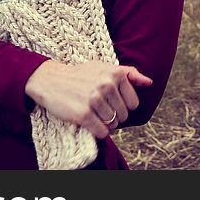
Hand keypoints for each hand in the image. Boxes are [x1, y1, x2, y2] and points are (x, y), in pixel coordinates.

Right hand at [24, 61, 152, 138]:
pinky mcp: (83, 114)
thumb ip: (129, 74)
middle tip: (98, 107)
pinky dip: (98, 131)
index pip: (134, 103)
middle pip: (124, 116)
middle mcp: (106, 85)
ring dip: (104, 124)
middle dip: (113, 115)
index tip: (109, 100)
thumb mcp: (104, 68)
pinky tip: (88, 121)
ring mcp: (95, 100)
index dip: (122, 106)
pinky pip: (102, 132)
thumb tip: (149, 82)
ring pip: (113, 125)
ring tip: (93, 113)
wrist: (50, 80)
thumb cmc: (80, 75)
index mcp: (115, 73)